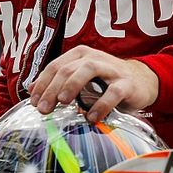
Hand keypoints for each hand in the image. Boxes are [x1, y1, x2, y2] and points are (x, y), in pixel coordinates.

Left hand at [28, 45, 158, 121]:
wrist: (141, 81)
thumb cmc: (105, 81)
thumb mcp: (80, 78)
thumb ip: (58, 82)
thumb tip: (31, 90)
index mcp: (80, 55)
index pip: (55, 66)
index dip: (42, 84)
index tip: (34, 102)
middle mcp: (94, 57)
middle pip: (67, 69)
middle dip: (52, 89)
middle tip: (44, 109)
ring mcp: (111, 69)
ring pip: (88, 70)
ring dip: (73, 85)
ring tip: (64, 102)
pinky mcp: (126, 84)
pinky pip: (113, 93)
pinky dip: (100, 105)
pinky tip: (90, 117)